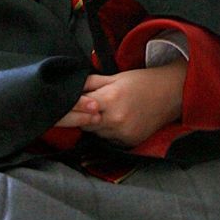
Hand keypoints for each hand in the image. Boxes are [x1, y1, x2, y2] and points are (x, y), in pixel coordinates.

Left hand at [58, 61, 186, 147]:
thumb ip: (91, 83)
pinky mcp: (128, 143)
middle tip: (63, 114)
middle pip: (83, 122)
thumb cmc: (141, 81)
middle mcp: (114, 120)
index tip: (49, 108)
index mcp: (109, 99)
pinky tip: (110, 120)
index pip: (77, 107)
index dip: (64, 108)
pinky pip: (107, 139)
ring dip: (90, 123)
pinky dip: (104, 131)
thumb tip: (70, 86)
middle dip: (74, 117)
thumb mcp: (115, 76)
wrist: (170, 93)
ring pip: (94, 132)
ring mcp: (121, 134)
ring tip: (97, 111)